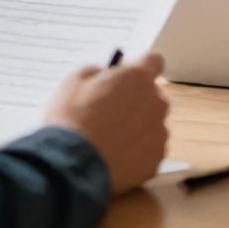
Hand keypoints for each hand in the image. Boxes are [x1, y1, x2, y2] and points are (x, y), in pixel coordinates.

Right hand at [43, 53, 169, 193]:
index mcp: (138, 78)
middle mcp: (156, 103)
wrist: (70, 166)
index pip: (154, 61)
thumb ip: (95, 72)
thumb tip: (104, 75)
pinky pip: (149, 151)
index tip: (125, 78)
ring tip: (110, 142)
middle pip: (153, 96)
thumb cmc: (70, 120)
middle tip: (110, 113)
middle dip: (136, 101)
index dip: (139, 68)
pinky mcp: (155, 161)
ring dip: (138, 128)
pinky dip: (137, 154)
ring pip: (152, 125)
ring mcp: (159, 134)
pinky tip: (115, 159)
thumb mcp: (73, 83)